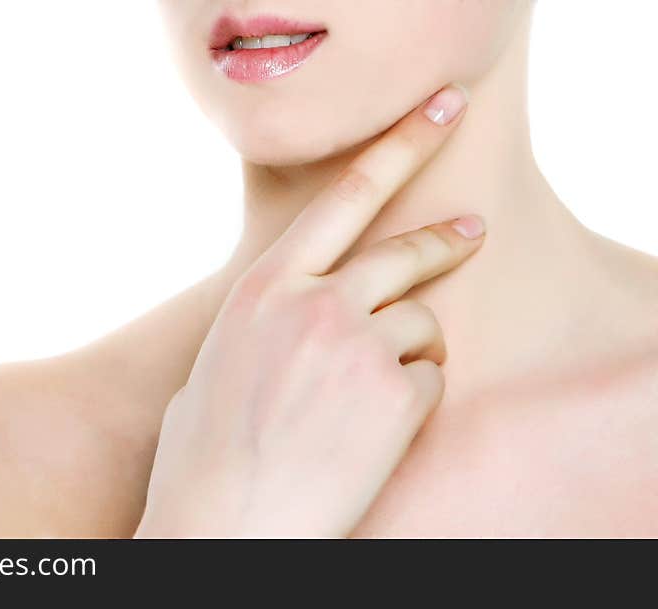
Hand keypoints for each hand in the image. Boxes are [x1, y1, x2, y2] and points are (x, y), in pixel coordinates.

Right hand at [136, 84, 479, 537]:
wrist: (225, 527)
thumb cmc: (206, 457)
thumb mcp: (212, 367)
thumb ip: (260, 326)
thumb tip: (282, 314)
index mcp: (263, 289)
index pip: (344, 198)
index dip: (399, 147)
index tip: (438, 111)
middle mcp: (314, 304)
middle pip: (404, 254)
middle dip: (444, 241)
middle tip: (470, 232)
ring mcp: (357, 347)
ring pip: (421, 323)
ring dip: (411, 350)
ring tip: (374, 396)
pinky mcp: (396, 395)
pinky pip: (429, 378)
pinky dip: (413, 398)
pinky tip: (373, 430)